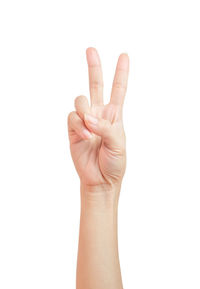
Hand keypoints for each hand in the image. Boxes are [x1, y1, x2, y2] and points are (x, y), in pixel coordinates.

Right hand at [67, 47, 128, 190]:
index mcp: (114, 115)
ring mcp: (85, 120)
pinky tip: (84, 136)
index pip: (118, 90)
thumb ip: (105, 127)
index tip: (124, 56)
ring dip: (84, 113)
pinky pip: (72, 117)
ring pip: (80, 101)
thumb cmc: (115, 162)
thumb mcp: (118, 144)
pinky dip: (78, 125)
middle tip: (91, 50)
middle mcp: (98, 114)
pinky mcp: (73, 129)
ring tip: (90, 131)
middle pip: (96, 85)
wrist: (101, 179)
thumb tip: (88, 117)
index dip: (121, 73)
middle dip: (94, 67)